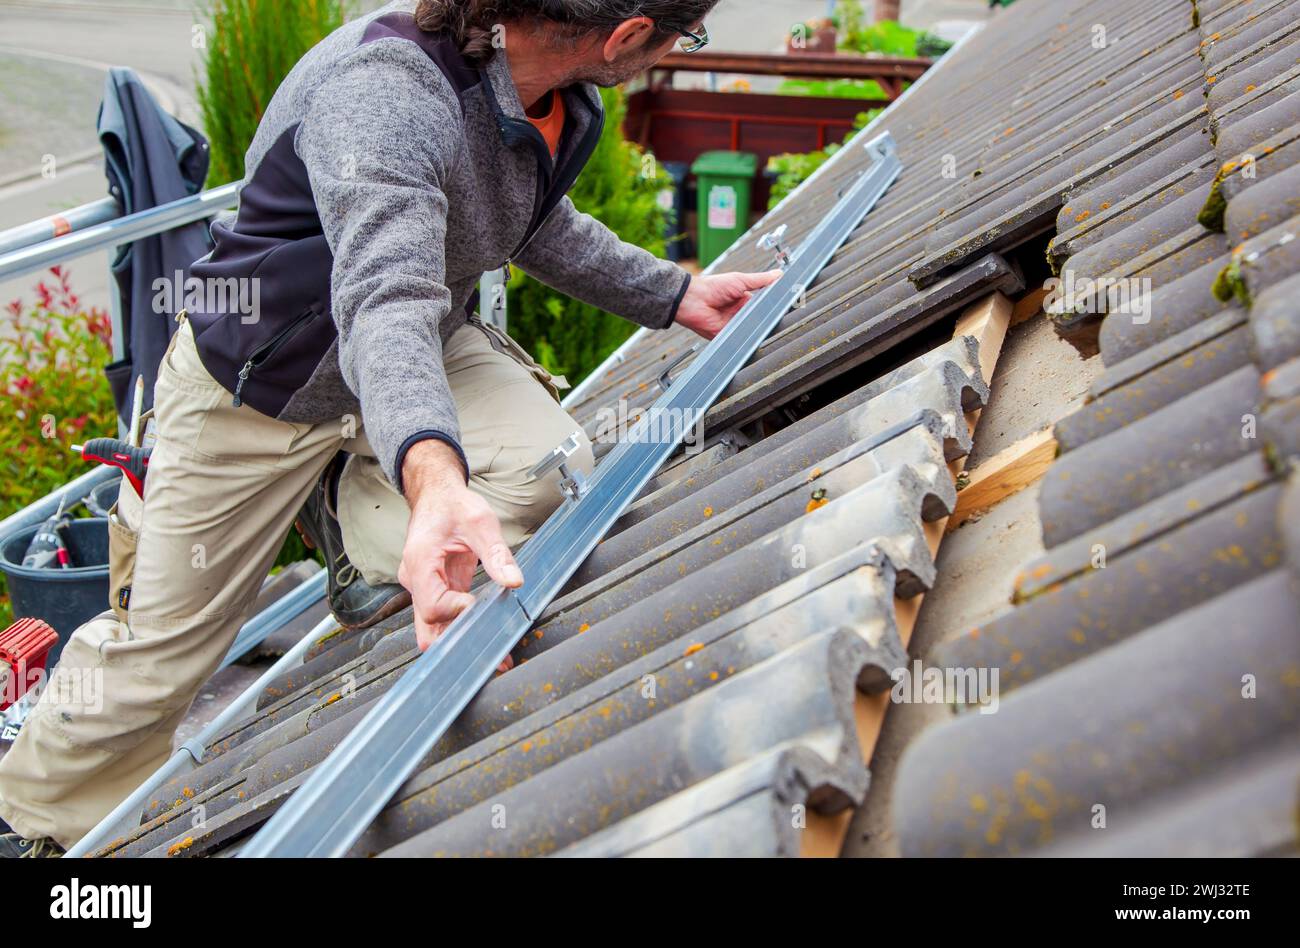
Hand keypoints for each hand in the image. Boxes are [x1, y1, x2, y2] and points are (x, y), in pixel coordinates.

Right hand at [398, 440, 522, 663]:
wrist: (437, 494)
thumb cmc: (453, 504)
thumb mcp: (480, 522)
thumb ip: (496, 554)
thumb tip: (514, 582)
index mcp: (421, 561)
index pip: (433, 605)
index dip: (458, 612)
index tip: (481, 607)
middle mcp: (416, 579)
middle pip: (429, 626)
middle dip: (458, 643)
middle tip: (491, 656)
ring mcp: (423, 586)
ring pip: (435, 626)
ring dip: (461, 641)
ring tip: (495, 656)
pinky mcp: (435, 589)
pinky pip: (446, 615)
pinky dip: (463, 627)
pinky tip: (486, 637)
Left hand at [674, 270, 782, 338]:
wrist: (693, 299)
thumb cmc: (713, 287)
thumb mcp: (740, 280)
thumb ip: (760, 280)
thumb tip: (779, 274)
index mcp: (745, 300)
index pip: (765, 305)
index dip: (773, 305)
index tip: (786, 304)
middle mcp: (741, 313)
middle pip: (760, 318)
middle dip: (767, 317)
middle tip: (778, 314)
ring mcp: (735, 325)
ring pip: (752, 329)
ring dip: (758, 326)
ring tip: (765, 321)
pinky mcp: (729, 335)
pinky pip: (741, 338)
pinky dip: (747, 335)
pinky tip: (752, 331)